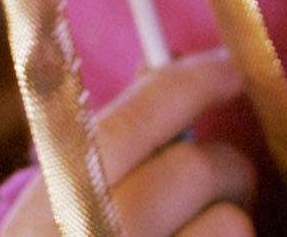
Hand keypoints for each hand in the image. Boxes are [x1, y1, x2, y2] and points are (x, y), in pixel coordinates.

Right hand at [0, 48, 254, 236]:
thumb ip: (108, 149)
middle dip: (226, 164)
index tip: (232, 66)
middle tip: (228, 177)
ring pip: (232, 226)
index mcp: (52, 208)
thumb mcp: (60, 210)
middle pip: (194, 169)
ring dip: (234, 226)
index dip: (191, 82)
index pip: (133, 119)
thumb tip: (175, 69)